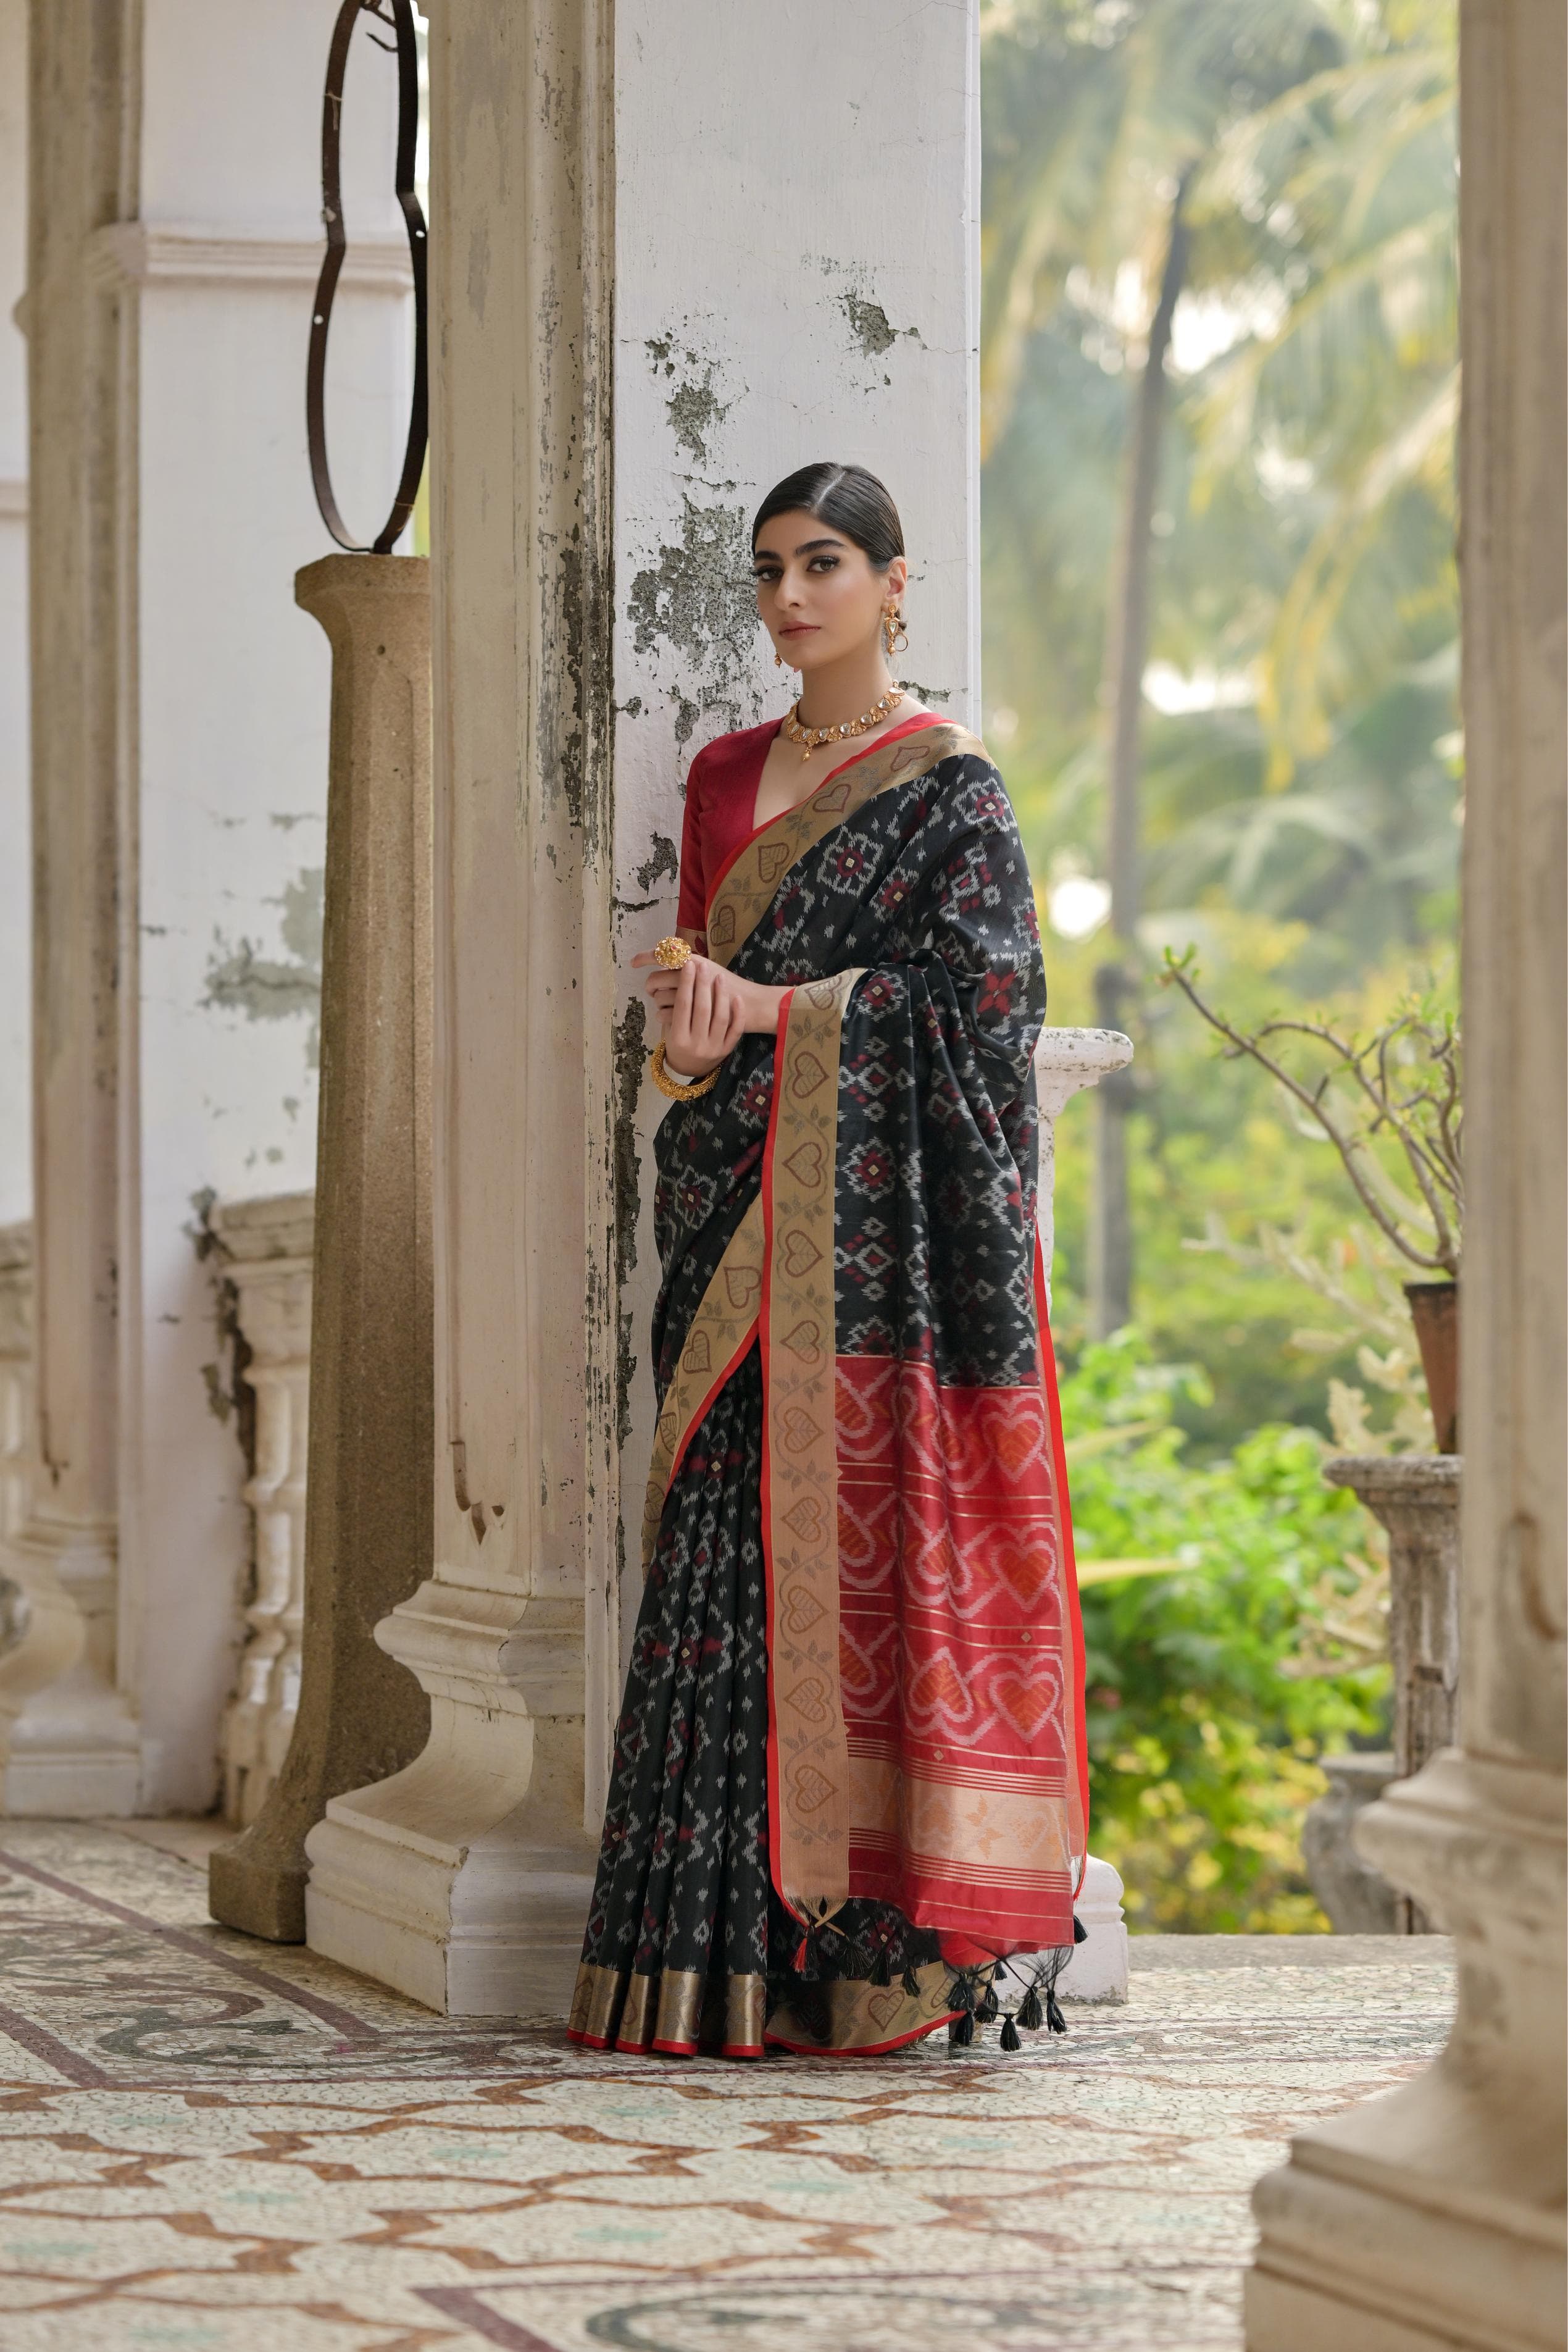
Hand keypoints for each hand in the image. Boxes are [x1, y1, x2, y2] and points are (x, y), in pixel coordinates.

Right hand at [632, 949, 784, 1075]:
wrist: (689, 1071)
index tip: (688, 965)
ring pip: (720, 1017)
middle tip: (703, 966)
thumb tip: (675, 979)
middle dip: (702, 984)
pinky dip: (738, 1013)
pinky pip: (736, 1030)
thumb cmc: (677, 1046)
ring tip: (719, 976)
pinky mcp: (727, 1050)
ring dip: (720, 994)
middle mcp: (696, 1044)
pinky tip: (736, 998)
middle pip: (702, 1009)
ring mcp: (714, 1048)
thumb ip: (673, 1011)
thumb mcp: (669, 1033)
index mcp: (678, 1038)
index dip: (685, 983)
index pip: (683, 1005)